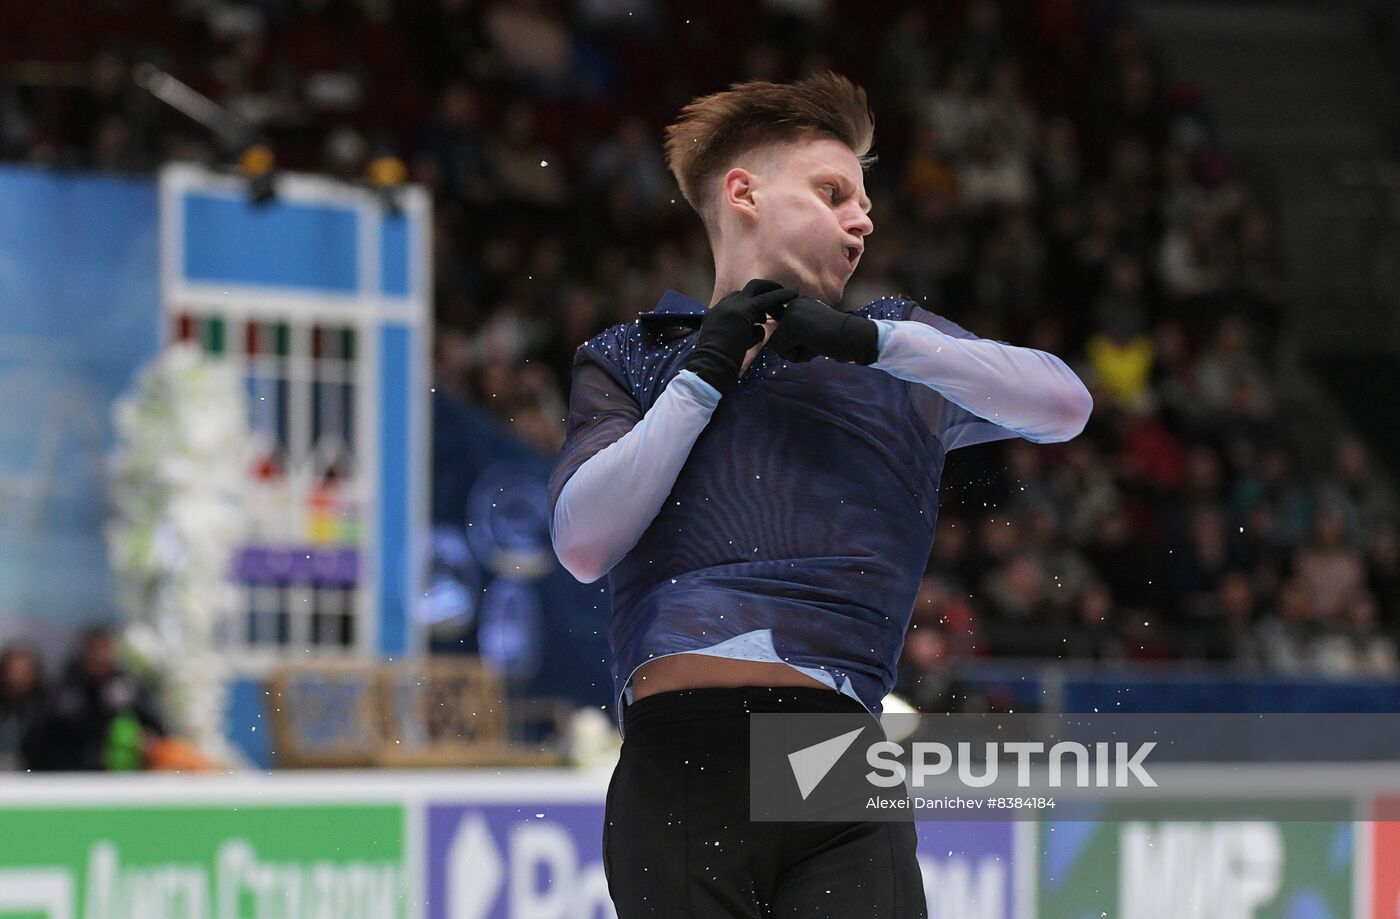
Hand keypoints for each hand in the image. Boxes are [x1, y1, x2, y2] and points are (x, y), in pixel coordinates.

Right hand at [685, 279, 797, 393]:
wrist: (711, 365)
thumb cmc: (717, 364)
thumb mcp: (728, 344)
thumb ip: (742, 333)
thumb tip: (758, 329)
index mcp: (716, 314)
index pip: (736, 301)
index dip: (752, 306)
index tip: (764, 315)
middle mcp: (723, 305)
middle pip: (746, 292)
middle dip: (763, 292)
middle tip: (778, 300)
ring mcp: (732, 306)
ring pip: (756, 290)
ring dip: (773, 296)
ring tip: (788, 304)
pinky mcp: (744, 310)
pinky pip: (766, 299)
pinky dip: (781, 295)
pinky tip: (794, 295)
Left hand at [769, 296, 879, 364]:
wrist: (853, 336)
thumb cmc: (838, 338)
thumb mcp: (813, 330)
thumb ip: (796, 332)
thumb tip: (776, 345)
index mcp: (799, 302)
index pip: (784, 332)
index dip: (799, 342)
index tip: (819, 334)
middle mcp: (792, 303)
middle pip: (779, 339)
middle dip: (797, 347)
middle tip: (819, 339)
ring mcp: (790, 312)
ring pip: (780, 346)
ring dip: (798, 352)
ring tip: (817, 342)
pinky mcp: (790, 324)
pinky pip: (783, 352)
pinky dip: (799, 356)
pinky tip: (815, 345)